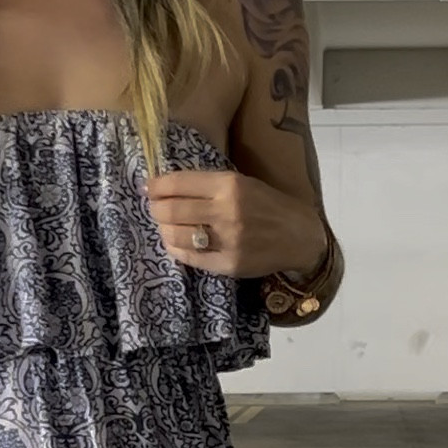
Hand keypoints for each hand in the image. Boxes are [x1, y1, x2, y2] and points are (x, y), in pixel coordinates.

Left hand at [146, 169, 326, 280]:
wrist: (300, 236)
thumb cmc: (268, 204)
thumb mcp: (242, 183)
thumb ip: (208, 184)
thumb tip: (166, 185)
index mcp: (230, 185)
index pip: (179, 183)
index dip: (156, 185)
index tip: (148, 187)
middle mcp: (226, 212)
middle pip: (171, 210)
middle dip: (155, 208)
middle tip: (154, 208)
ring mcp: (227, 240)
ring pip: (176, 235)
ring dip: (163, 229)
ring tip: (165, 225)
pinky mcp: (228, 264)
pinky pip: (189, 257)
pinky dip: (176, 248)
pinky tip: (176, 242)